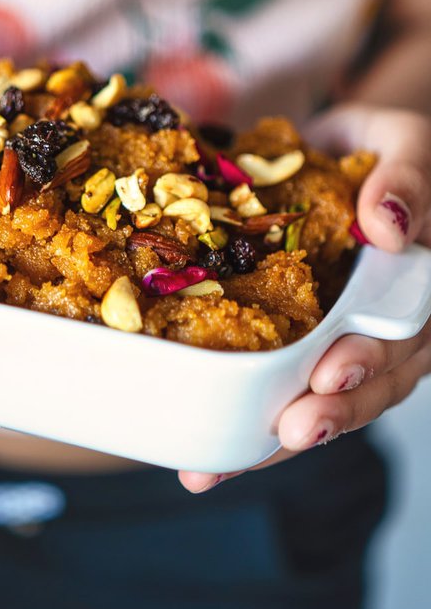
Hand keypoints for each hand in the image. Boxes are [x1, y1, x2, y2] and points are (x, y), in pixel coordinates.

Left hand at [178, 103, 430, 492]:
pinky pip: (279, 392)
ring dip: (277, 440)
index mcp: (425, 284)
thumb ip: (405, 177)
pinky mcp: (304, 347)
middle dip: (328, 413)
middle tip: (287, 430)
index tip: (331, 376)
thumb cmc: (380, 147)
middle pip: (369, 385)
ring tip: (222, 467)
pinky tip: (200, 462)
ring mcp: (349, 342)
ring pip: (324, 402)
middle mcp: (395, 326)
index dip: (372, 362)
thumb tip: (386, 224)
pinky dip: (244, 428)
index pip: (410, 333)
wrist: (341, 151)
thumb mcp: (402, 141)